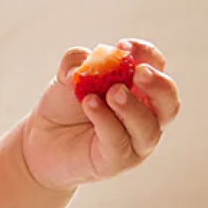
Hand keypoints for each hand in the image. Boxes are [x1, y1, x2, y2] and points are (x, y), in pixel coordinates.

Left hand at [21, 38, 179, 192]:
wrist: (40, 140)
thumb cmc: (64, 106)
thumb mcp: (68, 76)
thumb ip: (77, 62)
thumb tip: (87, 60)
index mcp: (140, 88)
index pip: (157, 67)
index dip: (146, 54)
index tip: (123, 46)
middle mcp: (146, 115)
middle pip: (168, 101)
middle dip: (158, 84)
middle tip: (138, 73)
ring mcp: (134, 141)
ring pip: (148, 127)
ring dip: (131, 107)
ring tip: (109, 93)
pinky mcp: (117, 161)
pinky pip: (119, 142)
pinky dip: (107, 121)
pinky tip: (90, 105)